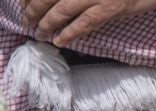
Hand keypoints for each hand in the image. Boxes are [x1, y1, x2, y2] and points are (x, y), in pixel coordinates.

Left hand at [27, 0, 155, 45]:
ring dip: (47, 23)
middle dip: (34, 10)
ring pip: (62, 9)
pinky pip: (85, 22)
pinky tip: (60, 40)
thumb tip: (60, 3)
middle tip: (28, 22)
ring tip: (40, 34)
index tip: (24, 5)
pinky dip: (70, 32)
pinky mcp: (110, 7)